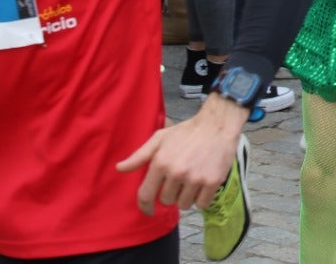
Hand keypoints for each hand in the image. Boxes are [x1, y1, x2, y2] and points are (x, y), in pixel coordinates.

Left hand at [117, 94, 245, 214]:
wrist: (217, 125)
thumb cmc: (186, 131)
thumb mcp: (160, 139)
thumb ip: (139, 156)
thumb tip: (119, 168)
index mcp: (161, 162)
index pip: (146, 194)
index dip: (145, 206)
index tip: (149, 211)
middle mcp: (177, 172)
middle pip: (166, 200)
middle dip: (170, 194)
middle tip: (178, 181)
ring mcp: (195, 178)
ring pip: (184, 204)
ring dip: (186, 197)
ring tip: (191, 182)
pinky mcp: (212, 182)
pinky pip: (201, 204)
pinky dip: (201, 198)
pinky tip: (202, 185)